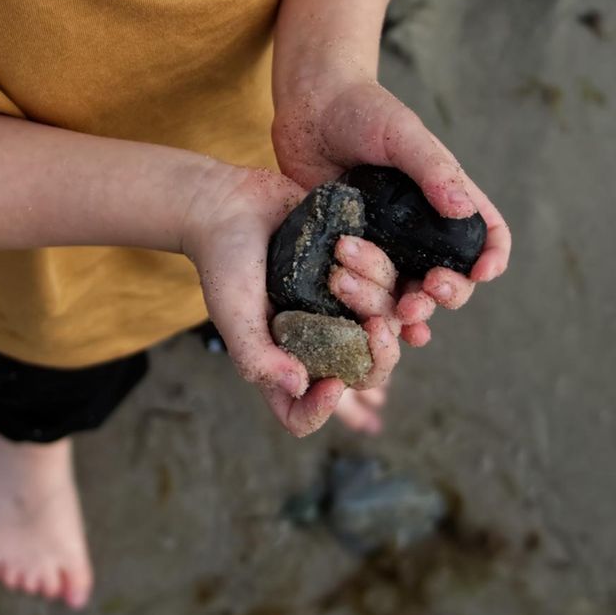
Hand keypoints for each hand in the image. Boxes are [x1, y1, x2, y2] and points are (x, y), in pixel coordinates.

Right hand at [180, 164, 399, 436]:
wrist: (233, 202)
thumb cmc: (224, 261)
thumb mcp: (231, 311)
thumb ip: (256, 355)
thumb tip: (299, 385)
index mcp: (282, 361)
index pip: (301, 412)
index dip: (321, 410)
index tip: (333, 384)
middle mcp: (317, 343)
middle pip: (363, 376)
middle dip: (378, 356)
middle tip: (375, 328)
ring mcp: (340, 310)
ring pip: (384, 327)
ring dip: (375, 297)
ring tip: (343, 256)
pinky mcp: (358, 275)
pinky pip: (391, 288)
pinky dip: (385, 274)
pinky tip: (372, 257)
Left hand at [272, 78, 511, 335]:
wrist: (308, 109)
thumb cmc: (363, 110)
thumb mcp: (403, 135)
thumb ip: (433, 170)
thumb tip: (465, 213)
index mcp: (447, 200)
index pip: (487, 237)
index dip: (491, 258)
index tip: (482, 272)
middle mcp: (421, 231)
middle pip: (451, 279)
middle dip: (444, 294)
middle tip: (424, 294)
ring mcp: (386, 246)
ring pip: (406, 294)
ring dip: (402, 308)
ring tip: (387, 308)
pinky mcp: (349, 256)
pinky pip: (367, 295)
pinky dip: (372, 316)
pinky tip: (372, 329)